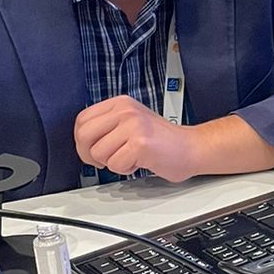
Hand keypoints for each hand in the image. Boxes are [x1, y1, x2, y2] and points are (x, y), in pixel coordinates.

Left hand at [74, 95, 198, 182]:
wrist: (192, 148)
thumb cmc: (163, 141)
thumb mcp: (132, 122)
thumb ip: (108, 126)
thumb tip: (83, 141)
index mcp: (121, 103)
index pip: (82, 120)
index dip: (82, 141)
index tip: (93, 149)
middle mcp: (126, 111)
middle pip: (84, 135)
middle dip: (90, 154)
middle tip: (106, 159)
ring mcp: (133, 125)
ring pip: (98, 153)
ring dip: (113, 162)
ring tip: (130, 157)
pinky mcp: (140, 144)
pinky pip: (116, 165)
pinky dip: (126, 169)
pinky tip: (139, 162)